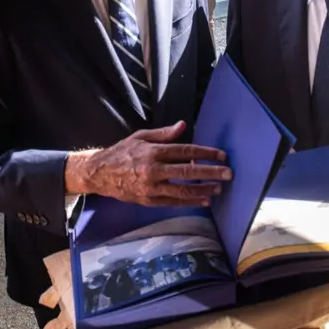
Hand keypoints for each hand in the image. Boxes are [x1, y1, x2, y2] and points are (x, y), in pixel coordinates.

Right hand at [64, 121, 231, 206]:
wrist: (100, 173)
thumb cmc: (121, 152)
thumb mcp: (140, 137)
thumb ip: (164, 134)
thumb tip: (183, 126)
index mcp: (153, 151)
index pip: (185, 151)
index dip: (205, 153)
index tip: (221, 155)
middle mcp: (153, 170)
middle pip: (188, 171)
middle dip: (211, 172)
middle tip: (228, 174)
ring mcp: (151, 187)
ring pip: (183, 190)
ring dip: (203, 190)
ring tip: (218, 189)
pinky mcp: (149, 200)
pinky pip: (173, 202)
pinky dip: (190, 202)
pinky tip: (204, 200)